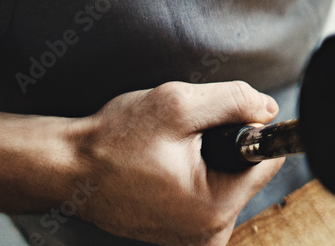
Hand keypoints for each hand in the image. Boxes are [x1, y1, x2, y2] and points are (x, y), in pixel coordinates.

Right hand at [72, 81, 283, 244]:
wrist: (66, 167)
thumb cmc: (113, 141)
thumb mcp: (178, 105)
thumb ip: (234, 101)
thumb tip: (268, 108)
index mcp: (214, 208)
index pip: (267, 161)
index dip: (249, 129)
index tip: (219, 121)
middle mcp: (207, 234)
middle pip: (247, 173)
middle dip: (222, 145)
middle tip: (182, 138)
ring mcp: (192, 238)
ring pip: (226, 181)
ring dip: (205, 159)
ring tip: (167, 152)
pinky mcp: (179, 234)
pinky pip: (205, 194)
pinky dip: (191, 175)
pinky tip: (162, 167)